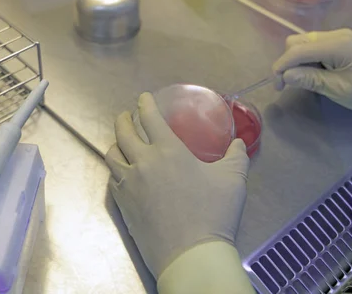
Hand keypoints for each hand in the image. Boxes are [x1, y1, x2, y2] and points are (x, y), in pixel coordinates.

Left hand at [105, 93, 249, 278]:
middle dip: (123, 119)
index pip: (150, 118)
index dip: (145, 104)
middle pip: (123, 132)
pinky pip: (113, 179)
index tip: (143, 98)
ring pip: (112, 155)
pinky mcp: (123, 204)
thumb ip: (237, 157)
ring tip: (121, 142)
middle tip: (127, 115)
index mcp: (168, 150)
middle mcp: (143, 162)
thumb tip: (239, 144)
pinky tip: (122, 172)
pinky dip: (116, 169)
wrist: (190, 253)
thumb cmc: (213, 212)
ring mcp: (129, 184)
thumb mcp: (233, 180)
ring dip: (116, 143)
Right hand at [273, 28, 351, 115]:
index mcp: (335, 44)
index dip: (281, 67)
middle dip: (287, 61)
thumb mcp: (340, 90)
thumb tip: (286, 75)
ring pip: (306, 42)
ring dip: (298, 60)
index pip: (296, 50)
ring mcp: (341, 37)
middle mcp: (335, 35)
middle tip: (289, 85)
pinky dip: (309, 58)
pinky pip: (317, 45)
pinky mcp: (345, 43)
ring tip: (301, 80)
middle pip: (297, 41)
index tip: (278, 88)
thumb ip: (311, 79)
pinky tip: (314, 73)